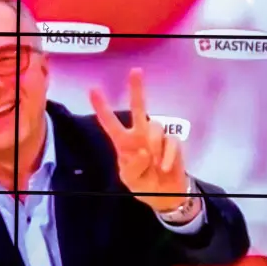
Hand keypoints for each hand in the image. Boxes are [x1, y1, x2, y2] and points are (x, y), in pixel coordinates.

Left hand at [89, 68, 190, 212]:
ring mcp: (157, 137)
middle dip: (137, 90)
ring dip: (154, 147)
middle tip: (135, 71)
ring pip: (156, 127)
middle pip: (139, 109)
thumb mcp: (130, 179)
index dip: (102, 108)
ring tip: (154, 165)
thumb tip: (142, 151)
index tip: (93, 90)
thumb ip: (133, 167)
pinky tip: (163, 167)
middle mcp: (140, 135)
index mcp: (123, 143)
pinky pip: (171, 142)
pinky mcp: (173, 143)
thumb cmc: (142, 182)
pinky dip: (167, 156)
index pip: (110, 123)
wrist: (163, 194)